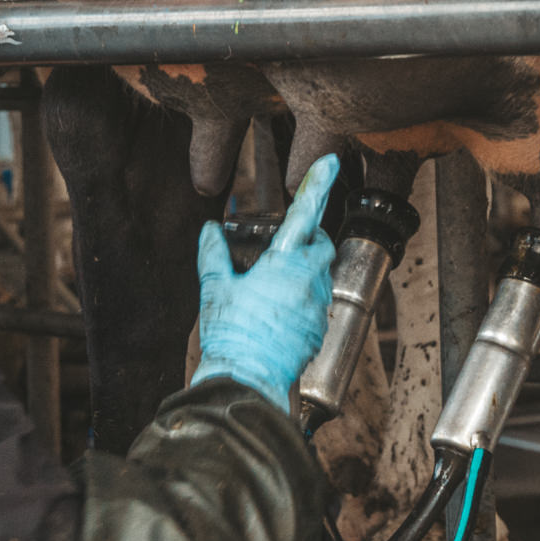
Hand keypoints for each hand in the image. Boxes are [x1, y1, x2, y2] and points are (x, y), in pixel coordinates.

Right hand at [191, 154, 339, 412]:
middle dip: (311, 239)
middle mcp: (308, 281)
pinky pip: (317, 306)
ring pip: (321, 277)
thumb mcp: (216, 289)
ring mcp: (317, 307)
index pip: (304, 215)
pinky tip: (277, 315)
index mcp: (283, 264)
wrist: (246, 380)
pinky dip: (302, 301)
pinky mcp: (319, 330)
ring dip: (304, 273)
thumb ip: (213, 255)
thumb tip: (209, 230)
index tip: (330, 161)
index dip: (317, 185)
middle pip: (322, 246)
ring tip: (273, 287)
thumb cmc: (230, 334)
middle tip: (286, 244)